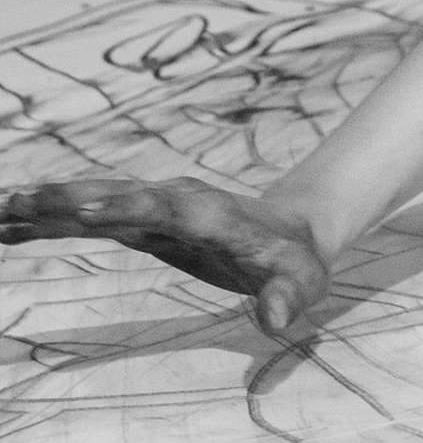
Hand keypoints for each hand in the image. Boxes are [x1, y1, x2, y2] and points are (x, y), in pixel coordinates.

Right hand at [2, 177, 331, 334]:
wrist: (291, 230)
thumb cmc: (294, 261)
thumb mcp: (302, 281)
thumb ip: (288, 298)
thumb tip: (274, 320)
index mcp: (212, 215)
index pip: (166, 207)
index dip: (129, 207)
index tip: (87, 210)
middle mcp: (177, 202)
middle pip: (118, 194)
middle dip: (68, 198)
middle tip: (16, 201)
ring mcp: (155, 207)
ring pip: (95, 200)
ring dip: (47, 204)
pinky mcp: (139, 219)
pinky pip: (89, 216)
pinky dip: (51, 220)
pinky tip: (10, 226)